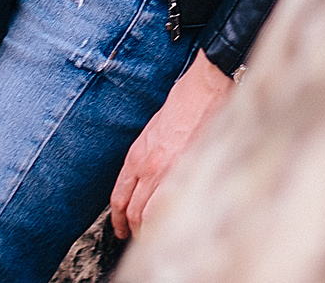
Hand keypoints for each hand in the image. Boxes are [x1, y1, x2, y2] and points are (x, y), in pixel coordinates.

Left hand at [110, 50, 233, 239]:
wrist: (207, 87)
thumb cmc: (185, 101)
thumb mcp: (155, 128)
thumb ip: (149, 154)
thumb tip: (150, 176)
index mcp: (137, 155)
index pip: (119, 197)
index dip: (118, 218)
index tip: (120, 227)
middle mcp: (148, 168)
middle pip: (133, 212)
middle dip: (133, 228)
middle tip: (137, 236)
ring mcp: (170, 173)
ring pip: (151, 216)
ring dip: (150, 230)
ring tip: (155, 237)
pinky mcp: (192, 174)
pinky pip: (175, 207)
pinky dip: (172, 221)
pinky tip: (176, 226)